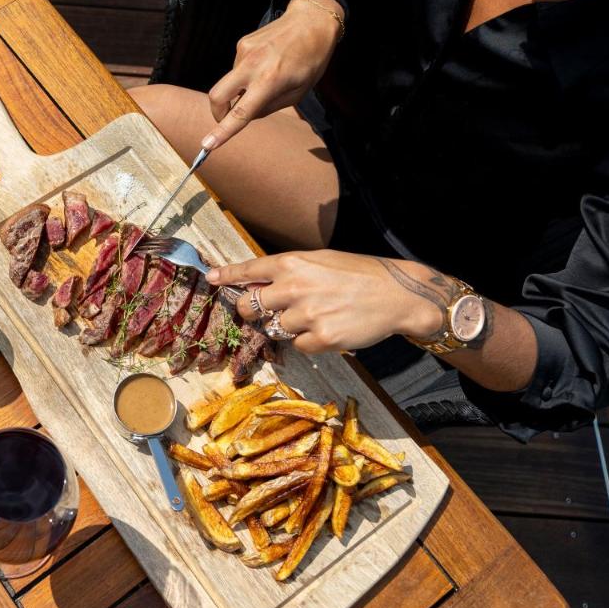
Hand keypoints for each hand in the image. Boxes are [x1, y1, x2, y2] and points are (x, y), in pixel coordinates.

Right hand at [201, 0, 341, 150]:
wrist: (312, 20)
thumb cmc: (311, 60)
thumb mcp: (299, 92)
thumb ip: (270, 107)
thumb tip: (245, 114)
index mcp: (271, 80)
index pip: (241, 112)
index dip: (222, 131)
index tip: (207, 145)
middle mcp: (252, 64)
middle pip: (217, 95)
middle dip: (217, 113)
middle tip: (227, 119)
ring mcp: (244, 51)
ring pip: (230, 82)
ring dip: (241, 89)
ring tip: (267, 78)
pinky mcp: (242, 43)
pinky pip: (237, 68)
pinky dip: (246, 75)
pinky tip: (265, 64)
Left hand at [205, 250, 447, 352]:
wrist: (397, 294)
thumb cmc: (358, 275)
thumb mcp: (320, 262)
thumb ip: (289, 272)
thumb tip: (257, 282)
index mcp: (294, 263)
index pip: (249, 270)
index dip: (227, 275)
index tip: (211, 278)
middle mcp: (295, 287)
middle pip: (249, 306)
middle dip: (251, 311)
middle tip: (267, 310)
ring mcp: (307, 314)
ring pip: (275, 328)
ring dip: (289, 326)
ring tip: (317, 315)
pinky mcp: (321, 338)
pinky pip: (298, 346)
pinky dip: (309, 341)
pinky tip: (329, 328)